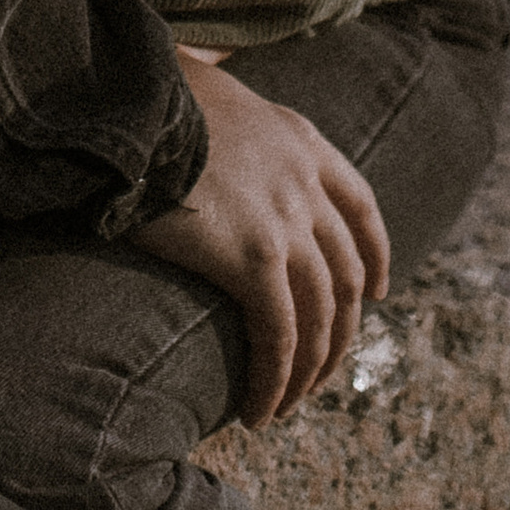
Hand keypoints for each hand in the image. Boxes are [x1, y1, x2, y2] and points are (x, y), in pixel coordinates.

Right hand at [125, 49, 389, 425]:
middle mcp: (305, 181)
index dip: (375, 252)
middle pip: (345, 272)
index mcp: (300, 139)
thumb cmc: (151, 98)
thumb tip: (213, 157)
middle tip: (322, 372)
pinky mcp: (255, 257)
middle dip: (341, 331)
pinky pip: (280, 336)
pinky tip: (259, 411)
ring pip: (320, 315)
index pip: (359, 203)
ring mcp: (287, 220)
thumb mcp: (216, 99)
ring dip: (309, 370)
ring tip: (284, 406)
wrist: (132, 99)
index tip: (378, 289)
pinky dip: (275, 380)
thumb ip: (235, 134)